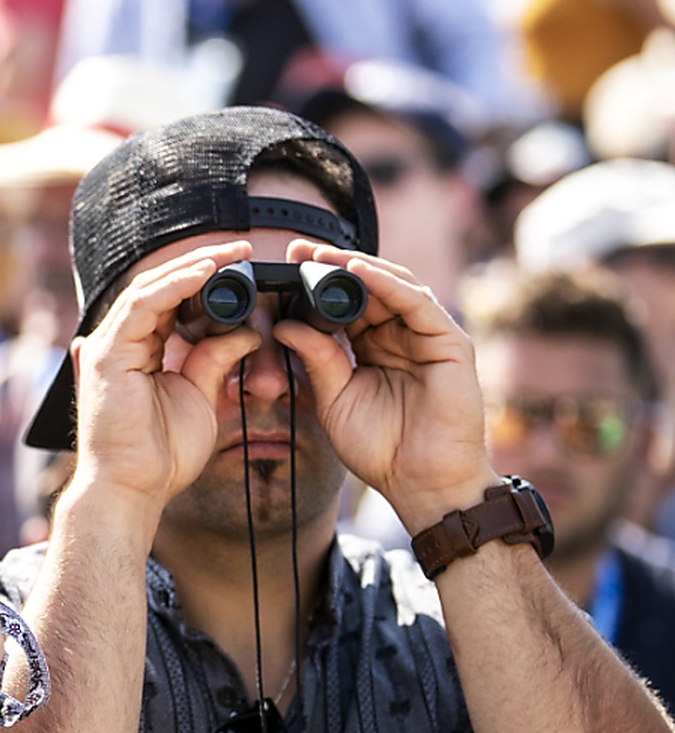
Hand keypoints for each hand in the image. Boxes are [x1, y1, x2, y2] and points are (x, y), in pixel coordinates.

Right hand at [71, 241, 262, 510]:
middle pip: (160, 287)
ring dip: (192, 267)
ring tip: (229, 255)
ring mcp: (109, 347)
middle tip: (244, 249)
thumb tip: (247, 329)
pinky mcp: (106, 354)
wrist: (134, 489)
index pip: (172, 302)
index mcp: (140, 351)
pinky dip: (173, 286)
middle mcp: (120, 343)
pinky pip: (142, 307)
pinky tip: (204, 274)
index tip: (245, 266)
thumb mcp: (201, 395)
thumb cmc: (161, 454)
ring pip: (150, 288)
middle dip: (203, 263)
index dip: (206, 280)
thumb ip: (216, 359)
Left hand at [274, 240, 496, 529]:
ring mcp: (428, 336)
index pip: (344, 304)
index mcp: (373, 347)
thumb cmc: (380, 448)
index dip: (316, 284)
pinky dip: (387, 283)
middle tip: (295, 250)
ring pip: (392, 286)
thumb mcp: (334, 398)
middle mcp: (401, 335)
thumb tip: (283, 325)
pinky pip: (416, 302)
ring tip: (320, 256)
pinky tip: (357, 271)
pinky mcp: (450, 341)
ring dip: (355, 267)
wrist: (420, 482)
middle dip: (332, 266)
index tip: (283, 267)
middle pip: (367, 287)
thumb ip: (315, 359)